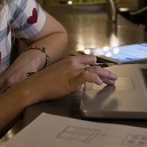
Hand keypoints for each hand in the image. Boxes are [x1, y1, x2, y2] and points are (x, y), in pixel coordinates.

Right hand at [0, 54, 117, 103]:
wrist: (33, 86)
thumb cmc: (44, 81)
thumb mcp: (59, 73)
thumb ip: (69, 72)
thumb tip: (78, 77)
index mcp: (70, 60)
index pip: (88, 60)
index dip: (98, 65)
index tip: (105, 70)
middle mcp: (73, 62)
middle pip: (94, 65)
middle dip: (105, 71)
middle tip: (113, 77)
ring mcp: (72, 70)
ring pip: (94, 70)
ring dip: (105, 76)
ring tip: (112, 80)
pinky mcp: (71, 79)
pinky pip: (86, 77)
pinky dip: (94, 79)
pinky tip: (100, 83)